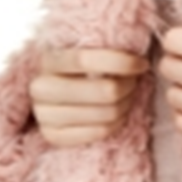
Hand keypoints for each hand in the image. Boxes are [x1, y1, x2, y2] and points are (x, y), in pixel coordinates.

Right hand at [29, 48, 149, 146]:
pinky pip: (100, 132)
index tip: (140, 64)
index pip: (85, 59)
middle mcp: (41, 88)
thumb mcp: (84, 52)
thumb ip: (103, 47)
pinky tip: (117, 113)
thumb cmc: (78, 71)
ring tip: (127, 96)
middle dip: (129, 86)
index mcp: (49, 60)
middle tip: (135, 81)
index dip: (120, 62)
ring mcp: (44, 114)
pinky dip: (116, 123)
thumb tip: (138, 46)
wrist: (52, 98)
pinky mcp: (53, 136)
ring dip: (126, 104)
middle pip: (104, 91)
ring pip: (107, 114)